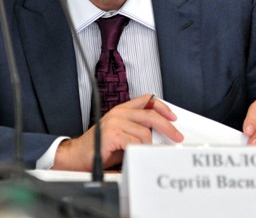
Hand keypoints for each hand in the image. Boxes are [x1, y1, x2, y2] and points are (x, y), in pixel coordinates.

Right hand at [53, 94, 183, 170]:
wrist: (79, 156)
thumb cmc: (101, 147)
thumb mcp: (122, 134)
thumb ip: (137, 130)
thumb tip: (159, 134)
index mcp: (121, 110)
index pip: (146, 100)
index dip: (162, 107)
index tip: (173, 116)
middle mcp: (119, 113)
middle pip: (151, 115)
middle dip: (167, 127)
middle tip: (176, 137)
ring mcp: (115, 122)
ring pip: (145, 133)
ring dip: (148, 146)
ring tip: (143, 153)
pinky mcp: (112, 133)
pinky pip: (135, 142)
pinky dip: (139, 151)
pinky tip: (135, 154)